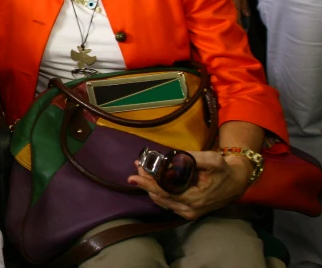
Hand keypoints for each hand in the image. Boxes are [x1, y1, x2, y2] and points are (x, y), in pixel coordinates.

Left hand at [128, 151, 251, 219]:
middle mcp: (189, 209)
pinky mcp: (187, 211)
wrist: (236, 182)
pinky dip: (158, 191)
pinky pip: (167, 202)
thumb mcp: (212, 160)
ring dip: (150, 186)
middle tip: (139, 166)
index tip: (133, 176)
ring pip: (161, 201)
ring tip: (143, 169)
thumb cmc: (224, 170)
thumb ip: (192, 158)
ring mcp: (188, 212)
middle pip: (159, 197)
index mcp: (194, 198)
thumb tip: (172, 157)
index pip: (164, 192)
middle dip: (146, 182)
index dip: (147, 184)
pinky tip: (154, 178)